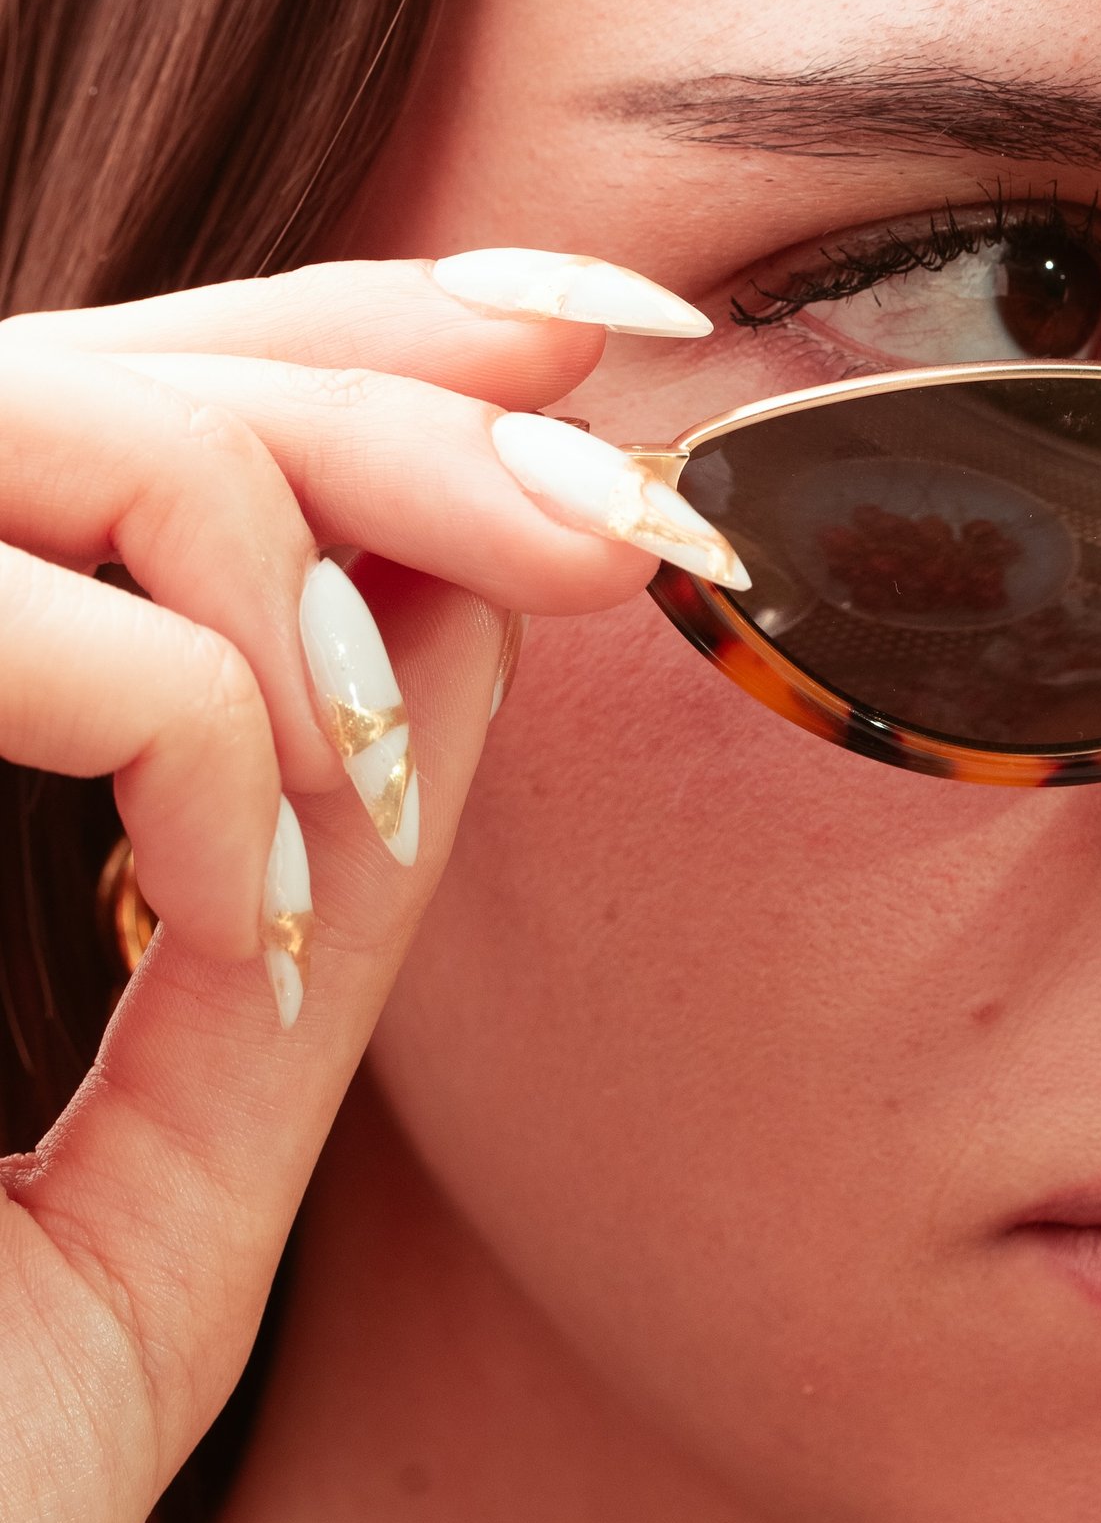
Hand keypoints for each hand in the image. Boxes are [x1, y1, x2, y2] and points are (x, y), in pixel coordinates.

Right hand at [0, 257, 716, 1522]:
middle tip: (620, 513)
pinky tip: (239, 902)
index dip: (354, 340)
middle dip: (384, 386)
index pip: (107, 422)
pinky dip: (166, 716)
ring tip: (377, 779)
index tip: (613, 342)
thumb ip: (288, 903)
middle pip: (80, 367)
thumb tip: (464, 622)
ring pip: (34, 414)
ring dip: (285, 544)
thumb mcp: (164, 1181)